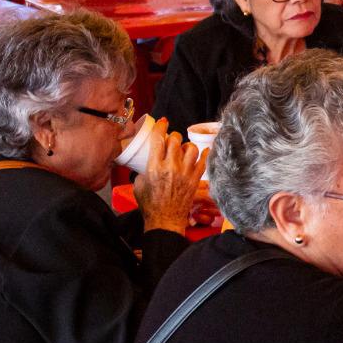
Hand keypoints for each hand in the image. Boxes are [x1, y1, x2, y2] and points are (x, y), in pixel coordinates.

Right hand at [134, 119, 206, 233]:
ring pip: (191, 148)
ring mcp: (186, 173)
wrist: (165, 220)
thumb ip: (143, 170)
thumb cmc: (149, 205)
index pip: (158, 140)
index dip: (160, 127)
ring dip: (186, 146)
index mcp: (155, 167)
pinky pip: (203, 161)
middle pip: (175, 140)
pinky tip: (202, 152)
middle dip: (173, 136)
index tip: (162, 121)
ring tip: (183, 150)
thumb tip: (149, 163)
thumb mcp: (138, 185)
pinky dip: (204, 154)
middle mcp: (171, 167)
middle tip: (171, 140)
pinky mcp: (195, 180)